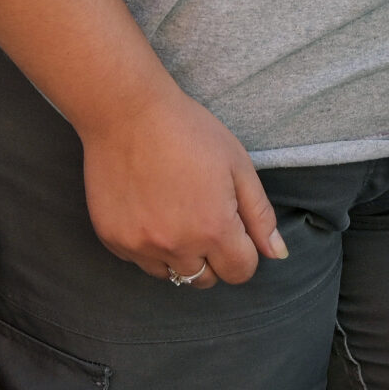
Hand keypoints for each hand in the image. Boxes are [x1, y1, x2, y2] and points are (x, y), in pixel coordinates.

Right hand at [77, 85, 286, 288]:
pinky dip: (146, 244)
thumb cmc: (187, 130)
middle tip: (198, 216)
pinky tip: (145, 209)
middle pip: (205, 279)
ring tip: (170, 214)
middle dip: (210, 256)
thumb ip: (260, 215)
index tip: (229, 224)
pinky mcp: (112, 237)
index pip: (240, 272)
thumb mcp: (237, 164)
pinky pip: (138, 259)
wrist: (124, 110)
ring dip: (176, 254)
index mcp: (213, 229)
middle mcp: (176, 245)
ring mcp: (139, 244)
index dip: (241, 250)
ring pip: (170, 273)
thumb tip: (277, 254)